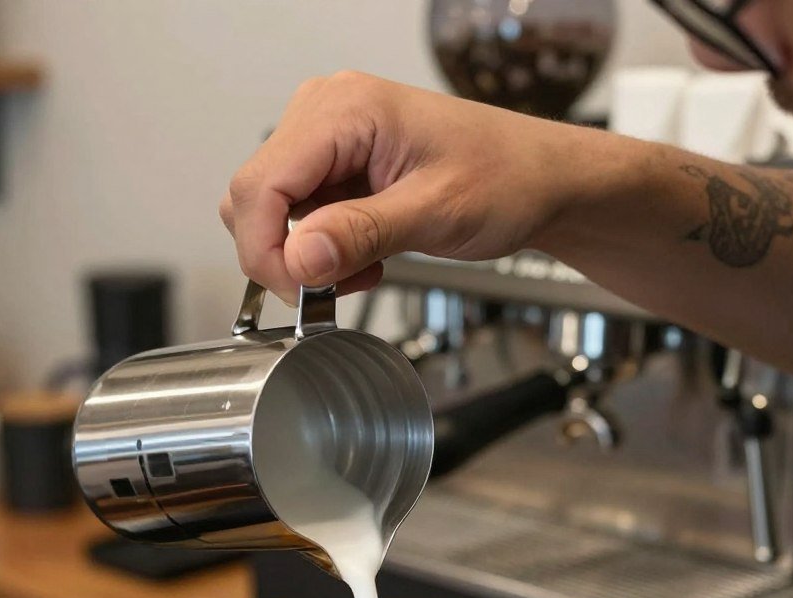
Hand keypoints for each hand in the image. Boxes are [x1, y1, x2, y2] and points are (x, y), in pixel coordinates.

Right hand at [220, 72, 585, 300]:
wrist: (538, 180)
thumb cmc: (505, 178)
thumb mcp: (437, 212)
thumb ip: (362, 233)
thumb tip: (298, 257)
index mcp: (345, 109)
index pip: (259, 184)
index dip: (266, 250)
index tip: (299, 293)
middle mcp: (325, 114)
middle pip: (254, 199)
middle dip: (285, 258)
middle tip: (334, 289)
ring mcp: (327, 141)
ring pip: (272, 213)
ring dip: (307, 258)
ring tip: (364, 268)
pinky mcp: (336, 168)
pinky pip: (300, 218)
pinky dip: (323, 252)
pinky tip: (365, 257)